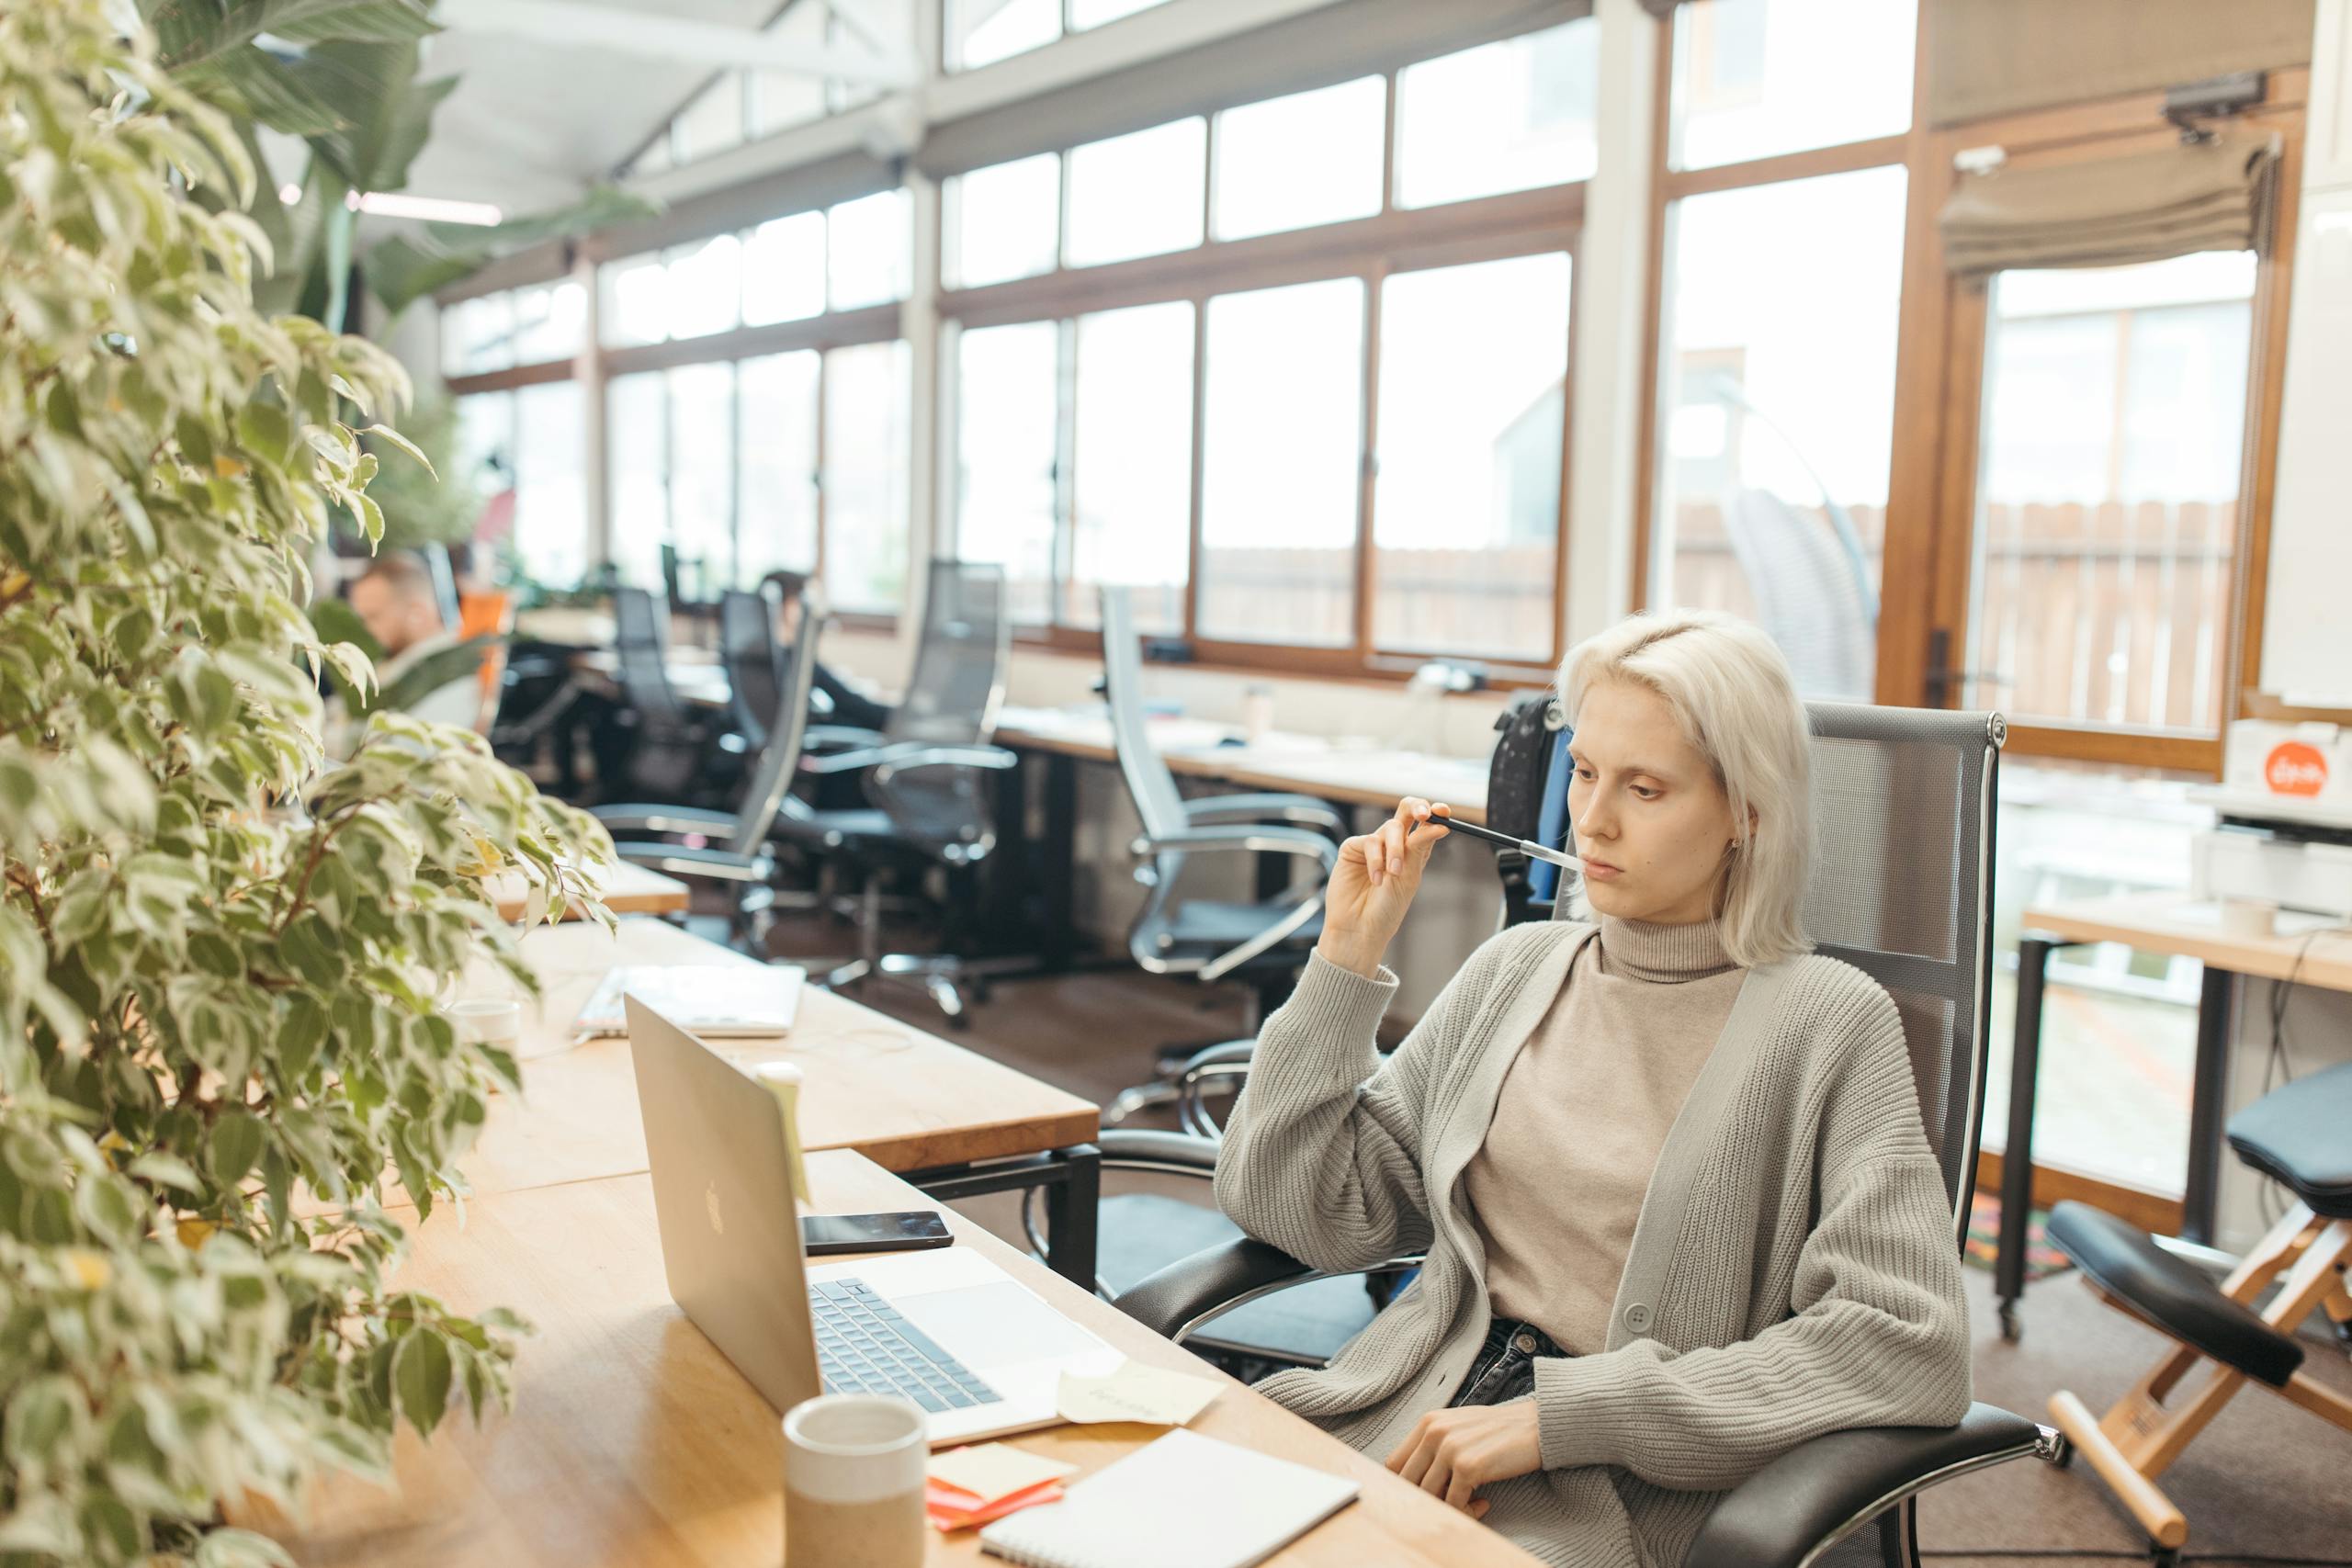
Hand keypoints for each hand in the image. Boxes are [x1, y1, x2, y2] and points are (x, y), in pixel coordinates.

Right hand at [1316, 797, 1450, 976]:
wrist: (1359, 927)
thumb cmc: (1387, 908)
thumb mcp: (1410, 876)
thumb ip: (1420, 848)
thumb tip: (1441, 824)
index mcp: (1414, 852)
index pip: (1426, 824)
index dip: (1435, 813)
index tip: (1443, 811)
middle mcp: (1394, 844)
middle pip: (1406, 810)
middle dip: (1417, 807)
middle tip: (1424, 814)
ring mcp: (1373, 845)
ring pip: (1391, 827)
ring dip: (1395, 849)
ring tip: (1394, 873)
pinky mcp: (1353, 849)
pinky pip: (1369, 841)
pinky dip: (1376, 860)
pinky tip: (1376, 880)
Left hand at [1384, 1400, 1541, 1516]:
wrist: (1535, 1426)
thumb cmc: (1497, 1431)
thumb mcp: (1457, 1427)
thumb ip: (1433, 1445)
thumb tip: (1414, 1478)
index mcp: (1428, 1422)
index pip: (1395, 1463)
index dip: (1404, 1484)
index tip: (1423, 1495)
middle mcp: (1434, 1433)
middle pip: (1408, 1482)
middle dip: (1426, 1499)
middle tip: (1448, 1503)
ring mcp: (1449, 1449)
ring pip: (1429, 1496)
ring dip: (1448, 1508)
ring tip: (1469, 1505)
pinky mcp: (1468, 1467)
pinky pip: (1454, 1503)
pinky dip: (1467, 1511)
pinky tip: (1482, 1503)